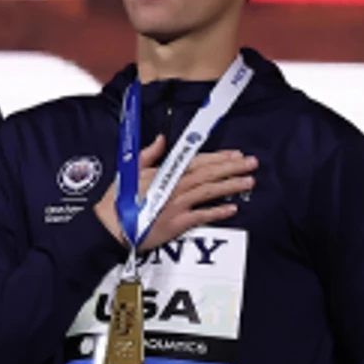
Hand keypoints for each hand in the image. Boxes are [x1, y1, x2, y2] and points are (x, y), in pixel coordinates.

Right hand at [93, 135, 256, 252]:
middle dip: (232, 167)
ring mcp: (177, 204)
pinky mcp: (177, 223)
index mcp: (165, 172)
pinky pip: (201, 215)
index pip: (197, 161)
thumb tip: (162, 139)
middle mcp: (174, 185)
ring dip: (230, 185)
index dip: (218, 157)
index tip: (235, 154)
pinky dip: (217, 211)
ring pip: (209, 191)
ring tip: (249, 182)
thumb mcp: (131, 170)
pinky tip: (232, 208)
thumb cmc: (119, 199)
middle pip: (208, 174)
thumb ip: (150, 154)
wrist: (111, 225)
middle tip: (252, 163)